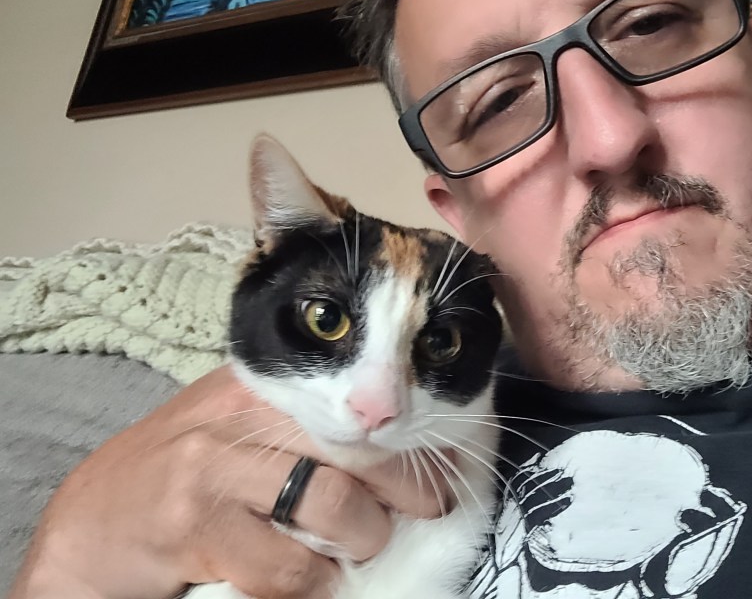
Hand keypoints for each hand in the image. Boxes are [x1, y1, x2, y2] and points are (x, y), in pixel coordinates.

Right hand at [8, 365, 450, 598]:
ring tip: (358, 549)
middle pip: (354, 445)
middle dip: (407, 484)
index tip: (449, 460)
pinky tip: (306, 582)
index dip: (407, 437)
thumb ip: (293, 427)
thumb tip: (384, 443)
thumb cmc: (172, 476)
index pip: (349, 403)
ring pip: (331, 505)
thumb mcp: (231, 430)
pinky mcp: (195, 528)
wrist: (86, 529)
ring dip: (361, 539)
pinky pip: (286, 567)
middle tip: (430, 508)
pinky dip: (310, 585)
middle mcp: (239, 419)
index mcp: (254, 388)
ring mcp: (214, 472)